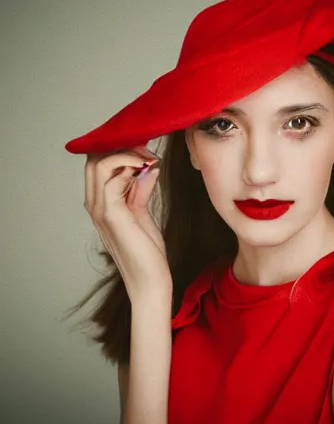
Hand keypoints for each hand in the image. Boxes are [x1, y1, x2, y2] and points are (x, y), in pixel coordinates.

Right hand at [84, 146, 171, 303]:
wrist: (150, 279)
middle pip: (93, 159)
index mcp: (100, 202)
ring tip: (150, 159)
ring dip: (128, 154)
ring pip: (99, 164)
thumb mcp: (143, 210)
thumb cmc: (147, 250)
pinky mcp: (111, 215)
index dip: (118, 148)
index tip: (144, 145)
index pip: (97, 163)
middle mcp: (94, 204)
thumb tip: (148, 165)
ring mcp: (99, 209)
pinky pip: (112, 179)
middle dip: (122, 147)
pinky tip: (148, 170)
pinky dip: (130, 167)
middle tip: (148, 150)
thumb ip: (141, 188)